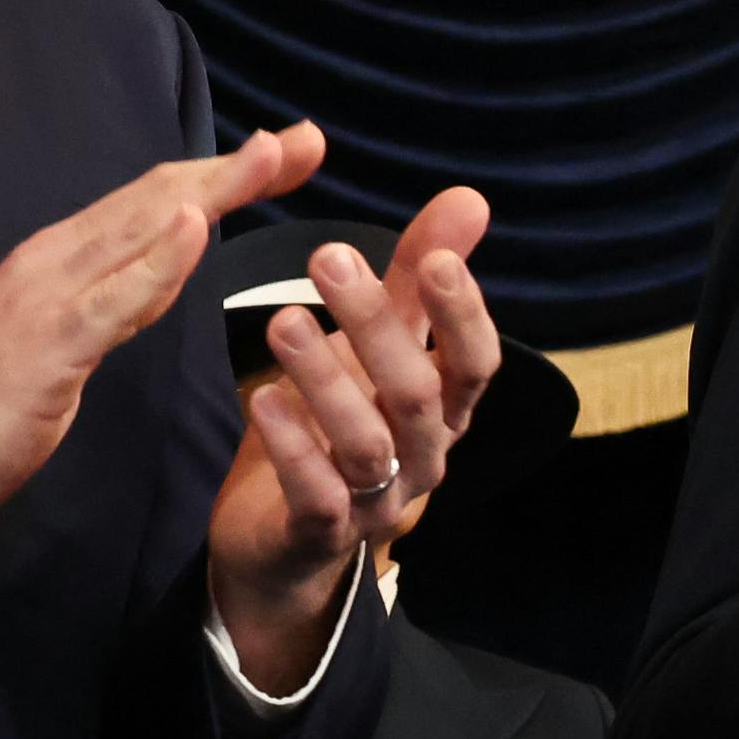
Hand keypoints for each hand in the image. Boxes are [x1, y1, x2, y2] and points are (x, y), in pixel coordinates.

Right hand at [0, 123, 327, 552]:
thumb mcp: (68, 339)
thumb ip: (118, 296)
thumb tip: (171, 261)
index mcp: (64, 257)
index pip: (156, 200)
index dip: (225, 172)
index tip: (291, 149)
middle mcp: (57, 259)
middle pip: (160, 198)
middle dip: (237, 169)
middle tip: (308, 138)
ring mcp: (48, 298)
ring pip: (141, 230)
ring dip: (210, 190)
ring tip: (269, 155)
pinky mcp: (45, 346)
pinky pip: (110, 299)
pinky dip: (155, 261)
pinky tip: (195, 228)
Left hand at [207, 185, 501, 690]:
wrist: (283, 539)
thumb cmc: (340, 422)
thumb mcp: (378, 347)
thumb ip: (417, 278)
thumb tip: (470, 199)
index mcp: (444, 410)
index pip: (476, 364)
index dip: (463, 315)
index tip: (436, 258)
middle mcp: (422, 457)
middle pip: (416, 395)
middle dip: (378, 325)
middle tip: (329, 258)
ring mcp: (376, 502)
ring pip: (367, 445)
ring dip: (326, 380)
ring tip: (282, 322)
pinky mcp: (321, 532)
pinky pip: (316, 495)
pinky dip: (292, 447)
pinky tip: (262, 400)